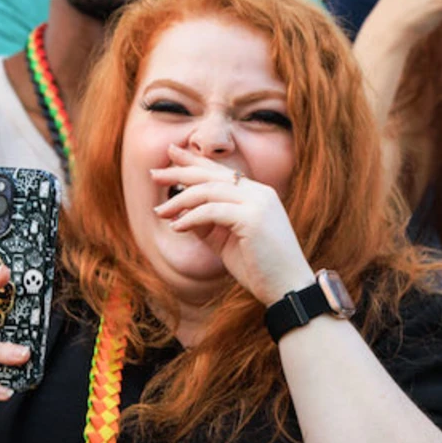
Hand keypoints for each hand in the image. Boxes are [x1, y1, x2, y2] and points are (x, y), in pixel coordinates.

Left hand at [149, 146, 315, 305]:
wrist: (288, 288)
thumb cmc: (259, 267)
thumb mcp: (226, 241)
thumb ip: (206, 224)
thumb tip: (179, 213)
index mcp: (257, 194)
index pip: (221, 171)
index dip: (194, 161)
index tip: (170, 154)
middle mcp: (259, 192)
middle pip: (212, 174)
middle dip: (180, 171)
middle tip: (153, 174)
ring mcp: (258, 203)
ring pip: (209, 191)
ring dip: (180, 200)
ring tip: (159, 212)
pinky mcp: (253, 219)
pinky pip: (212, 211)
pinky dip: (191, 218)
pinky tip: (176, 227)